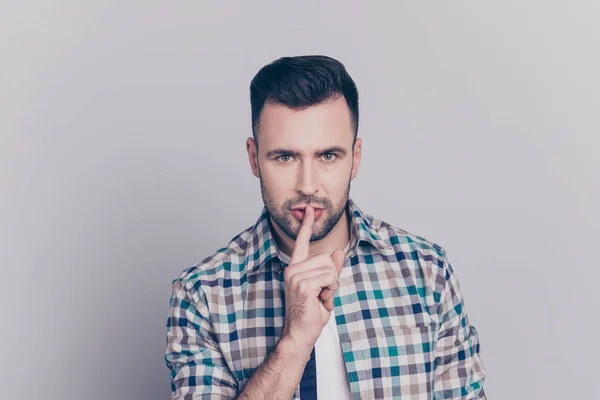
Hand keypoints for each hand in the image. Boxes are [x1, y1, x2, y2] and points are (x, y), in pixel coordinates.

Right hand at [281, 205, 344, 352]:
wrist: (300, 333)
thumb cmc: (311, 313)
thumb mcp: (325, 288)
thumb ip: (331, 269)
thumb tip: (338, 251)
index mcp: (296, 268)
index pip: (301, 242)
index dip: (306, 226)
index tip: (309, 210)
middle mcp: (293, 268)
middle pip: (327, 258)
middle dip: (332, 278)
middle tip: (321, 295)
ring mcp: (295, 275)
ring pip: (330, 269)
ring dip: (331, 286)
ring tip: (319, 299)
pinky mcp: (302, 283)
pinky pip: (329, 278)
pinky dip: (330, 291)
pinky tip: (319, 301)